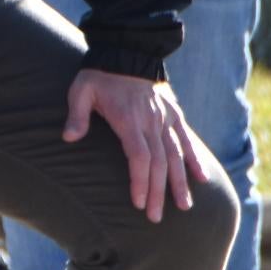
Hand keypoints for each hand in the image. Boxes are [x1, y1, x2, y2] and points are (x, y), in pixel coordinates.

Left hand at [64, 70, 203, 221]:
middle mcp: (151, 122)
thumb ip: (77, 116)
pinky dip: (195, 158)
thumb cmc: (99, 75)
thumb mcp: (82, 91)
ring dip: (180, 182)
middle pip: (159, 162)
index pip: (139, 157)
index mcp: (129, 120)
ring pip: (176, 155)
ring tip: (184, 207)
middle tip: (156, 218)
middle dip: (159, 192)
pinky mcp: (174, 114)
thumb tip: (68, 138)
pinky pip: (186, 139)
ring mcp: (165, 118)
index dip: (141, 181)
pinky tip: (202, 178)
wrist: (126, 51)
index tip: (139, 203)